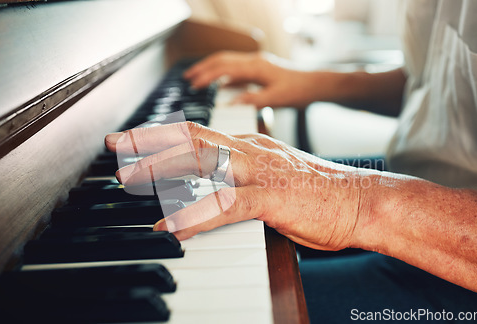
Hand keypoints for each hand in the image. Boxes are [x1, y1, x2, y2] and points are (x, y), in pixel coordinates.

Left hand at [105, 122, 363, 250]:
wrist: (361, 202)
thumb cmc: (318, 195)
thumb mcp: (272, 178)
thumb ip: (241, 179)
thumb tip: (210, 191)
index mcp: (251, 146)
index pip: (198, 133)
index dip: (161, 134)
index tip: (133, 140)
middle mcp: (251, 151)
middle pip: (191, 140)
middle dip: (149, 142)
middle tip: (116, 148)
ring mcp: (260, 172)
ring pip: (201, 162)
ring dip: (162, 170)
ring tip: (129, 179)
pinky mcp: (271, 198)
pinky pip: (225, 205)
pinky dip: (194, 216)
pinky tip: (170, 226)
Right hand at [184, 51, 323, 108]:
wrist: (315, 84)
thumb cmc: (298, 90)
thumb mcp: (275, 99)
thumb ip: (252, 101)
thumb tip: (230, 104)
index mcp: (256, 66)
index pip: (224, 68)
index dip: (206, 75)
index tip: (193, 84)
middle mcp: (254, 61)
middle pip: (222, 60)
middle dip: (203, 68)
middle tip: (188, 78)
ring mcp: (257, 64)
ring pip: (228, 62)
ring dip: (211, 69)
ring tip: (198, 78)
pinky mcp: (260, 69)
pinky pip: (236, 69)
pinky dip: (224, 75)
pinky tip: (219, 84)